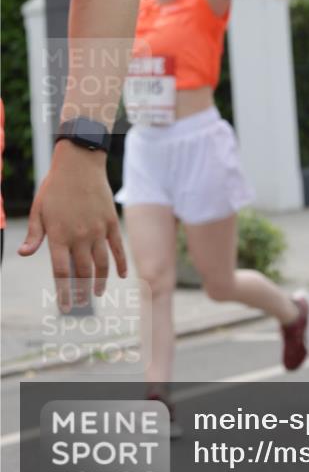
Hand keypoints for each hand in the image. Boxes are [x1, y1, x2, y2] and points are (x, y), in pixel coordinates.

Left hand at [19, 146, 126, 310]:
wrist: (80, 164)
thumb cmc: (55, 187)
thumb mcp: (38, 210)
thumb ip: (34, 234)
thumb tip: (24, 254)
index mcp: (59, 235)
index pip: (61, 272)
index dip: (63, 292)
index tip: (65, 307)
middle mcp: (79, 236)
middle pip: (82, 272)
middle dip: (81, 292)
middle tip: (80, 304)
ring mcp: (97, 230)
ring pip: (101, 263)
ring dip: (99, 282)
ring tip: (97, 293)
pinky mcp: (110, 222)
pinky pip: (117, 247)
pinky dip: (120, 263)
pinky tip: (121, 275)